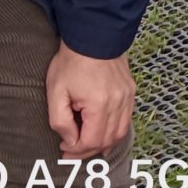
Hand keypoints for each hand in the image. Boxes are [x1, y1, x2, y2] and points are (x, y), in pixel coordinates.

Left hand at [45, 44, 133, 159]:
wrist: (93, 36)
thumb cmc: (71, 63)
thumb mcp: (56, 93)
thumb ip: (60, 122)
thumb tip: (70, 140)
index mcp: (100, 104)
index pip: (92, 140)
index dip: (77, 150)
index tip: (63, 147)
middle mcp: (119, 102)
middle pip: (108, 140)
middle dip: (89, 151)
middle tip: (72, 150)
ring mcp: (128, 96)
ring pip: (121, 132)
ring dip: (103, 143)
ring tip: (86, 144)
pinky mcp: (131, 91)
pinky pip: (126, 119)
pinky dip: (115, 130)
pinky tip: (102, 132)